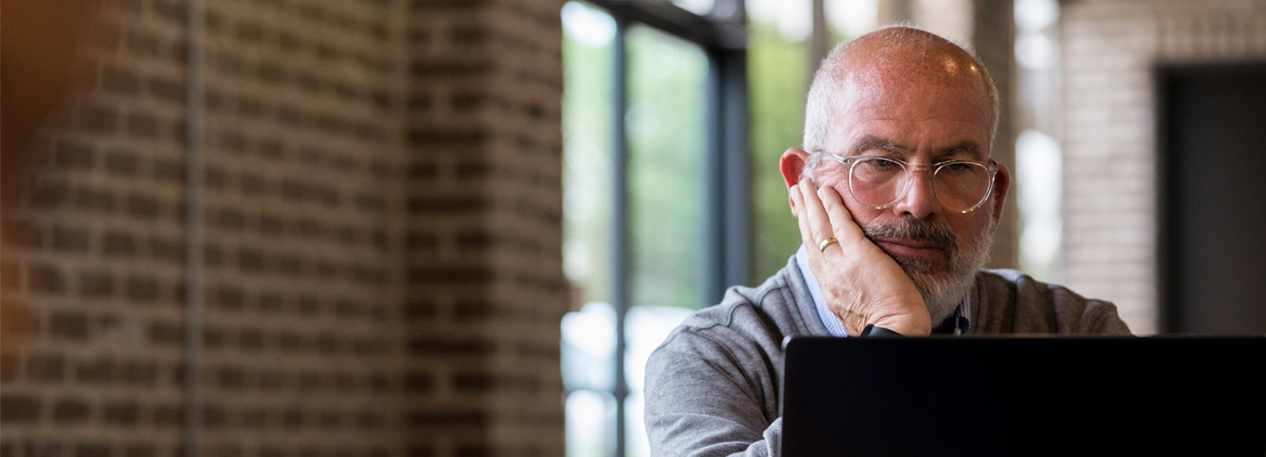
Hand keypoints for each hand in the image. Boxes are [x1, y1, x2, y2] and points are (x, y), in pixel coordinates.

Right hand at [792, 180, 931, 335]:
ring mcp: (840, 265)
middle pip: (810, 238)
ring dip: (812, 203)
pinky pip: (841, 225)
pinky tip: (828, 192)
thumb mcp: (859, 315)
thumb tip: (859, 296)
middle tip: (797, 192)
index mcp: (831, 291)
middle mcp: (829, 277)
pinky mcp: (858, 256)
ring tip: (806, 185)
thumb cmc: (888, 330)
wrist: (894, 335)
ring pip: (819, 228)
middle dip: (803, 212)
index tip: (803, 219)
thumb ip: (854, 299)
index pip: (815, 257)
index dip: (808, 235)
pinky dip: (832, 206)